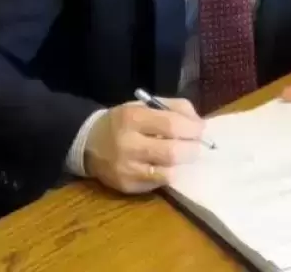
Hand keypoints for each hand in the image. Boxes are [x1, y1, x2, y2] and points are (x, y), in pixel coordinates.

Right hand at [83, 98, 204, 193]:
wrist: (89, 143)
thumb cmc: (123, 121)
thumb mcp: (145, 105)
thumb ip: (174, 108)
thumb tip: (199, 123)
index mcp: (133, 117)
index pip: (172, 125)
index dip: (193, 129)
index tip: (201, 129)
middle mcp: (128, 144)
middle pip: (172, 152)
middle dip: (192, 149)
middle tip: (197, 146)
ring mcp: (126, 168)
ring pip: (168, 172)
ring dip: (182, 164)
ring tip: (183, 156)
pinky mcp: (127, 186)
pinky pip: (158, 183)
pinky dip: (168, 174)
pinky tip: (167, 166)